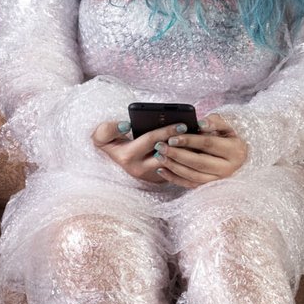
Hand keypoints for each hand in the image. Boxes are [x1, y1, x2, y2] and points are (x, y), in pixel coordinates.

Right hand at [91, 114, 247, 186]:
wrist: (116, 159)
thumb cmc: (111, 143)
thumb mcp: (102, 137)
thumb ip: (108, 129)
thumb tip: (126, 124)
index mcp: (128, 156)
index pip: (150, 141)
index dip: (166, 131)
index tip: (182, 124)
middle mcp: (141, 169)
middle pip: (167, 153)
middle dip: (181, 141)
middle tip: (196, 129)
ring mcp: (153, 176)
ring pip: (176, 162)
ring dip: (188, 150)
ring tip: (201, 137)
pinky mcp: (162, 179)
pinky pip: (180, 169)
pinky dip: (189, 157)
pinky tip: (199, 146)